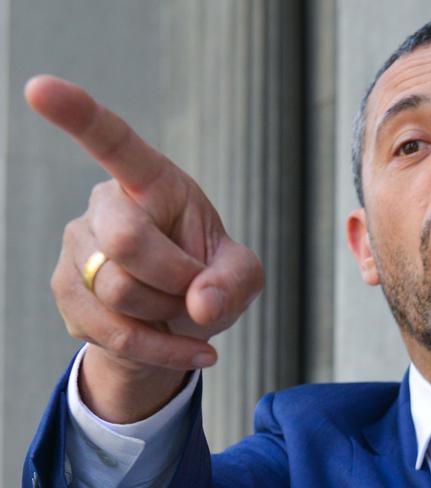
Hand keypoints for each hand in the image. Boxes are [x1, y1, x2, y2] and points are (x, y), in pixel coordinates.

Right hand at [25, 75, 264, 372]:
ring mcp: (77, 248)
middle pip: (128, 241)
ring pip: (118, 293)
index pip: (114, 143)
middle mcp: (105, 206)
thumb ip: (235, 282)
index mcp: (153, 182)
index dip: (78, 115)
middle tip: (196, 287)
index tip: (38, 88)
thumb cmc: (208, 282)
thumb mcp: (241, 276)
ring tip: (180, 308)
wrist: (176, 323)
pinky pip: (111, 332)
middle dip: (175, 279)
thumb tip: (201, 304)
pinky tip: (180, 346)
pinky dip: (159, 349)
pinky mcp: (65, 291)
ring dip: (167, 315)